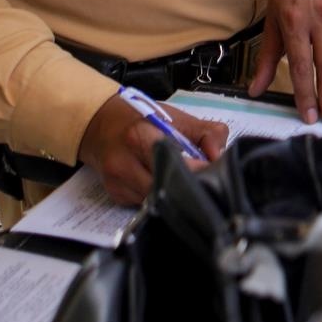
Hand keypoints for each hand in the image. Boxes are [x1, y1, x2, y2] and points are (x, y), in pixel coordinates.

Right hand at [78, 94, 226, 205]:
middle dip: (186, 186)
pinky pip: (144, 203)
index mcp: (139, 137)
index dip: (195, 169)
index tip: (211, 171)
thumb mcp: (178, 117)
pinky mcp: (116, 196)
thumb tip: (219, 158)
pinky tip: (162, 182)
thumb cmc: (144, 119)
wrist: (101, 124)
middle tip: (202, 181)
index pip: (171, 162)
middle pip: (164, 188)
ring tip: (183, 180)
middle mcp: (123, 163)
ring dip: (174, 193)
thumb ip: (207, 133)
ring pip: (156, 200)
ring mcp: (117, 183)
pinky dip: (159, 196)